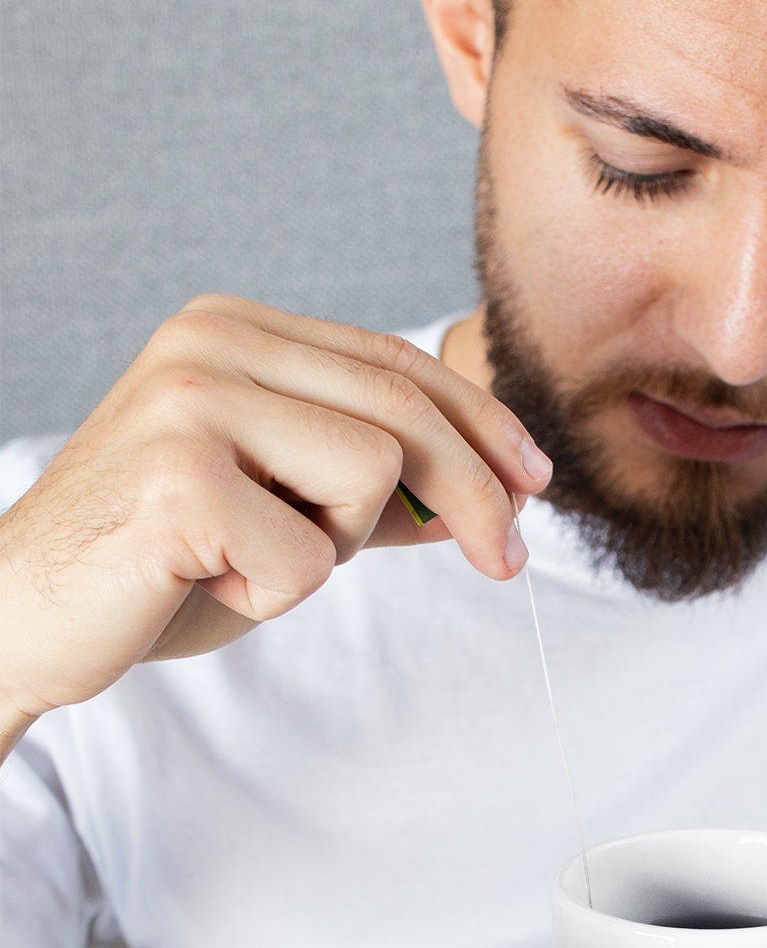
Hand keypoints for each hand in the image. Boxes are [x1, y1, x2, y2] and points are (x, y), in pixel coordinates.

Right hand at [0, 294, 549, 746]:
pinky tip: (204, 583)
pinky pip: (308, 556)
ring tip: (247, 560)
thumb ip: (376, 494)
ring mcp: (191, 402)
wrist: (24, 617)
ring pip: (370, 476)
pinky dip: (273, 594)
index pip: (395, 365)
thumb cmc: (157, 566)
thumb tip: (491, 495)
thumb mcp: (285, 515)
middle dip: (476, 495)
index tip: (534, 485)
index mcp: (236, 330)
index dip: (482, 426)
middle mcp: (211, 344)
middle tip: (508, 562)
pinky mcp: (179, 479)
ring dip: (330, 550)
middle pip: (404, 411)